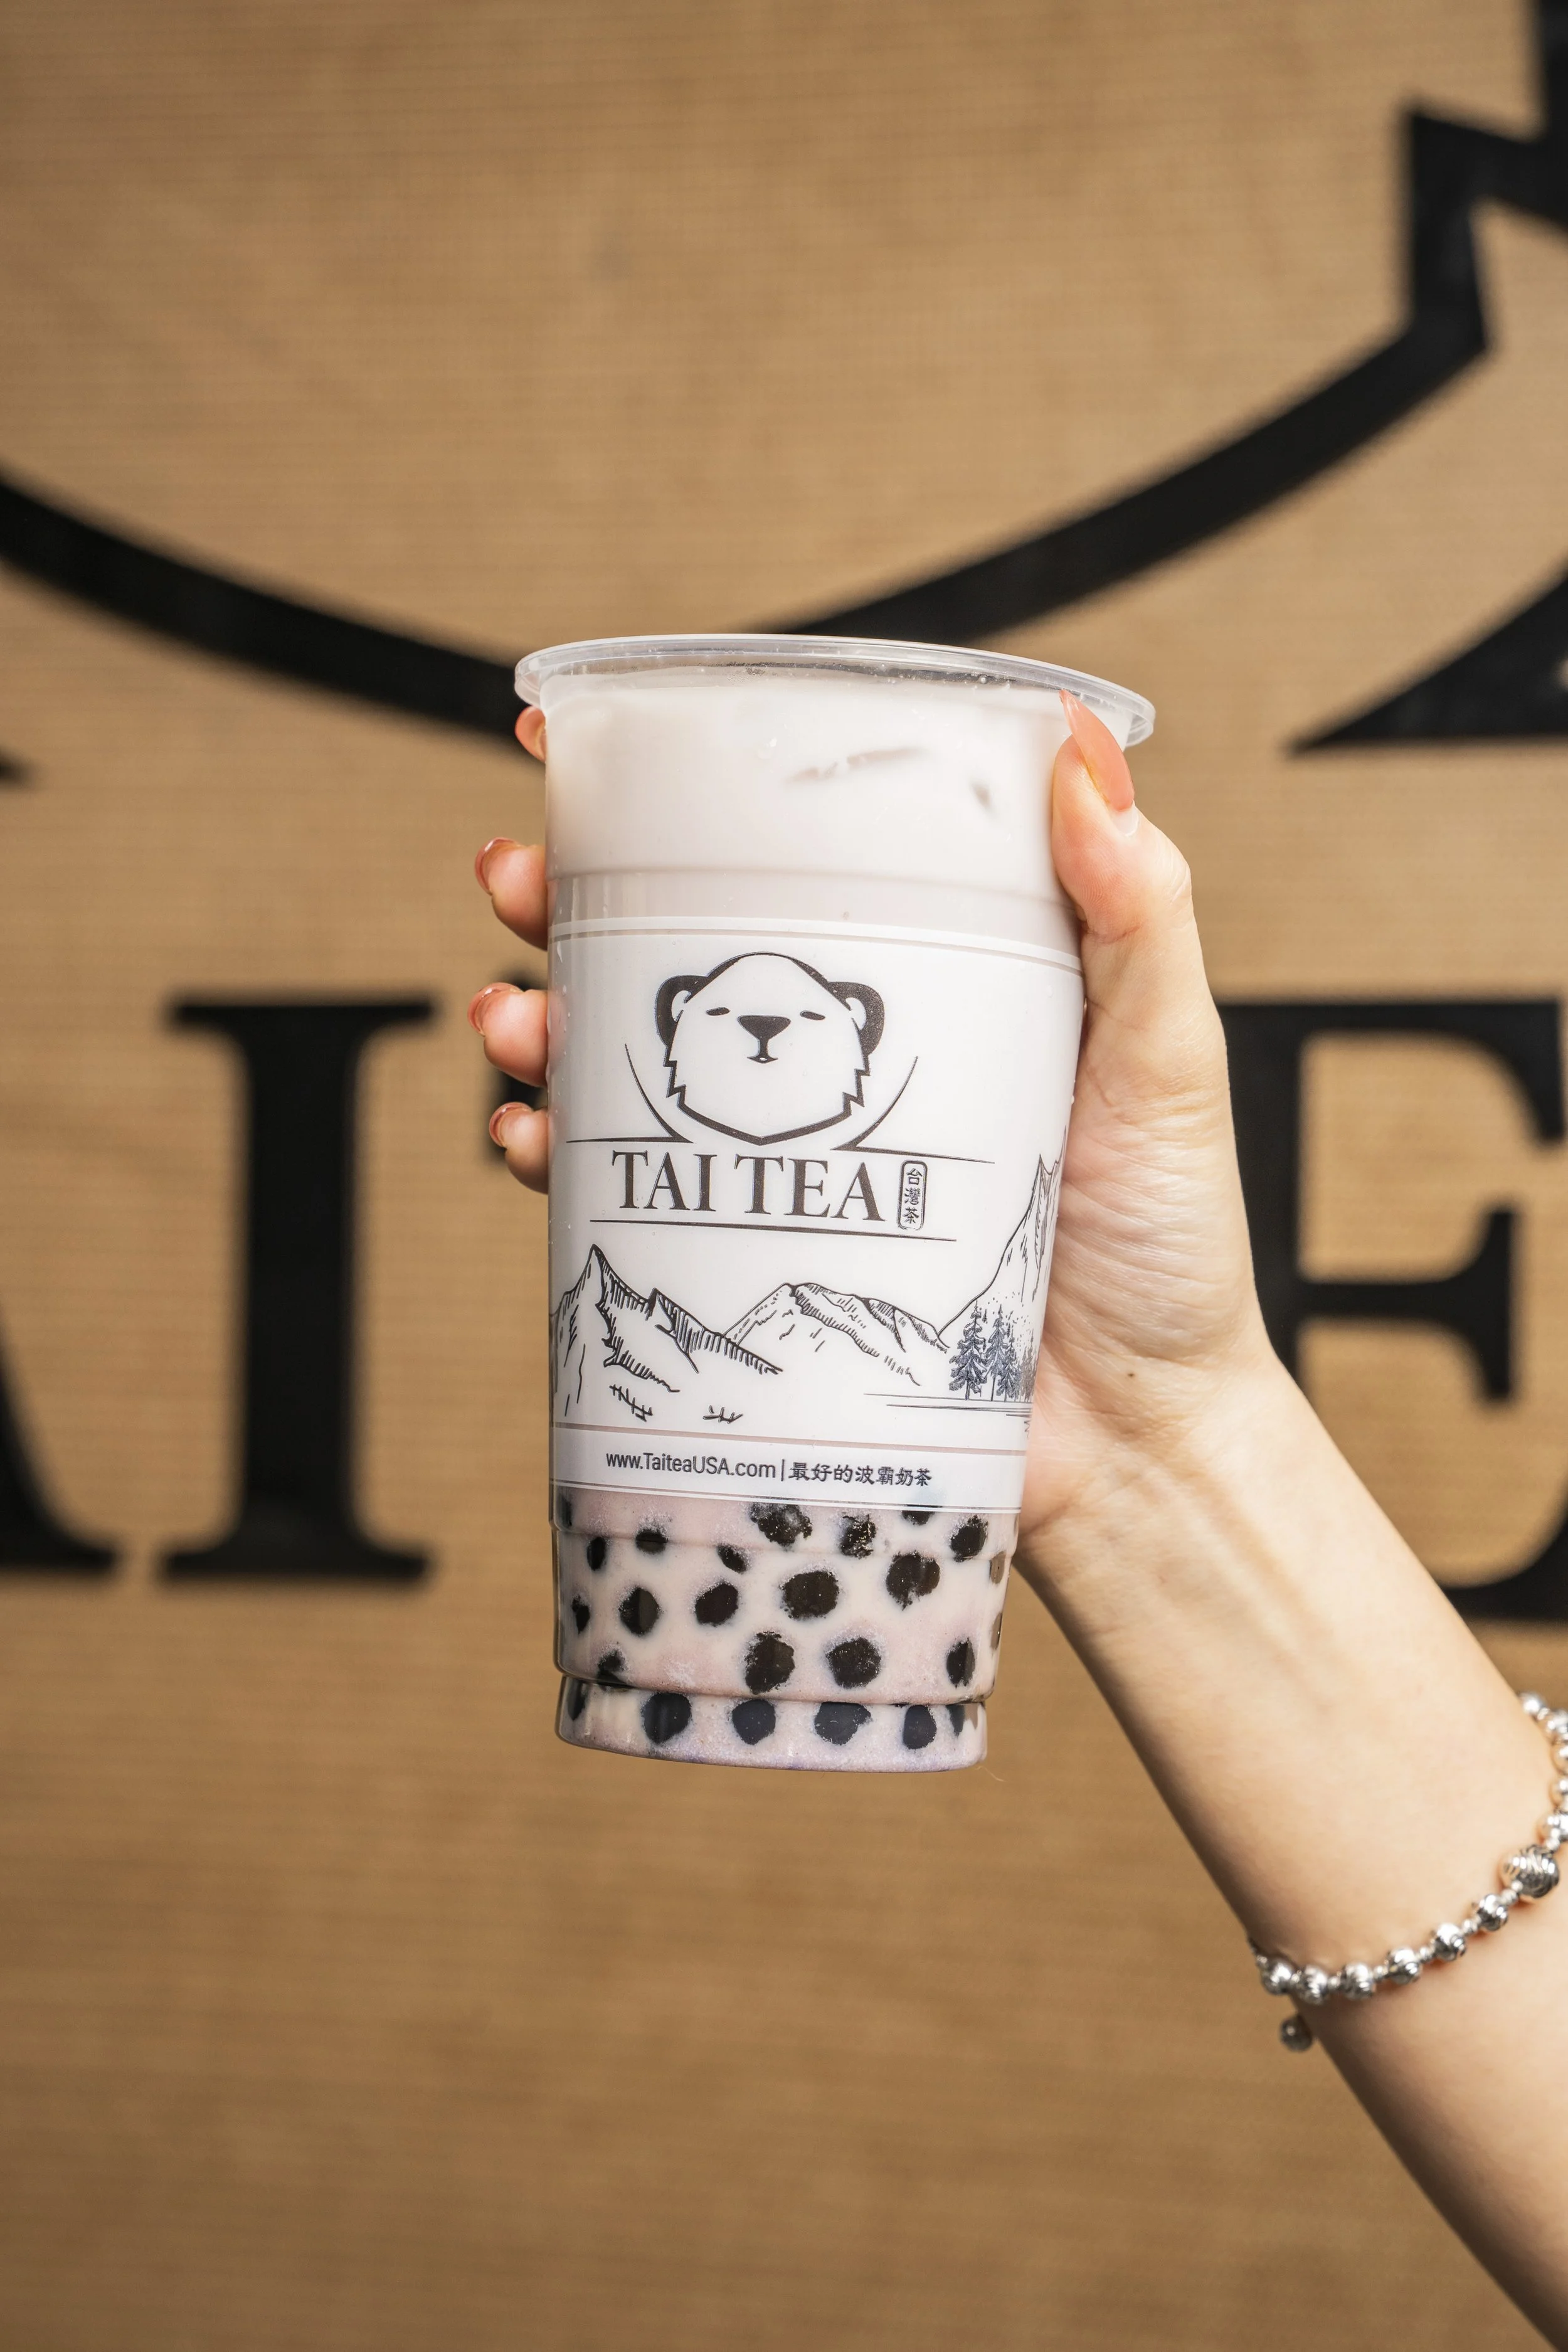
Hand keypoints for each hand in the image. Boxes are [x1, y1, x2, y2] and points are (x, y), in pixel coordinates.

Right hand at [470, 696, 1276, 1552]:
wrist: (1132, 1445)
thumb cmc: (1166, 1248)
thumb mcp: (1164, 1057)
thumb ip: (1138, 913)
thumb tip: (1083, 747)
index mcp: (927, 984)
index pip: (795, 863)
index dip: (686, 801)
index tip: (591, 744)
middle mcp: (839, 1067)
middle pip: (677, 956)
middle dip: (566, 905)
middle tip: (515, 878)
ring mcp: (786, 1164)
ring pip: (628, 1069)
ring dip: (541, 1025)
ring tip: (515, 1020)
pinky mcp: (755, 1263)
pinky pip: (626, 1200)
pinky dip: (559, 1160)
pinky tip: (531, 1137)